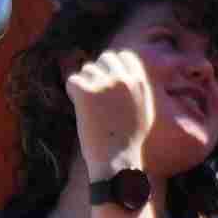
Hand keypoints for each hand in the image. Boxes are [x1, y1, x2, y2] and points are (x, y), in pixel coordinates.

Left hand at [66, 42, 165, 180]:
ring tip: (89, 108)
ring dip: (85, 85)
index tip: (106, 78)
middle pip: (105, 58)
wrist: (117, 161)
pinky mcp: (86, 92)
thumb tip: (127, 74)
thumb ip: (138, 90)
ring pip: (87, 70)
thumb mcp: (145, 111)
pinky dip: (72, 93)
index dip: (113, 66)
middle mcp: (123, 78)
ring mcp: (104, 83)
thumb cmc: (130, 142)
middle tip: (93, 92)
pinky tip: (79, 108)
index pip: (124, 56)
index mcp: (139, 82)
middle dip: (98, 72)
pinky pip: (73, 80)